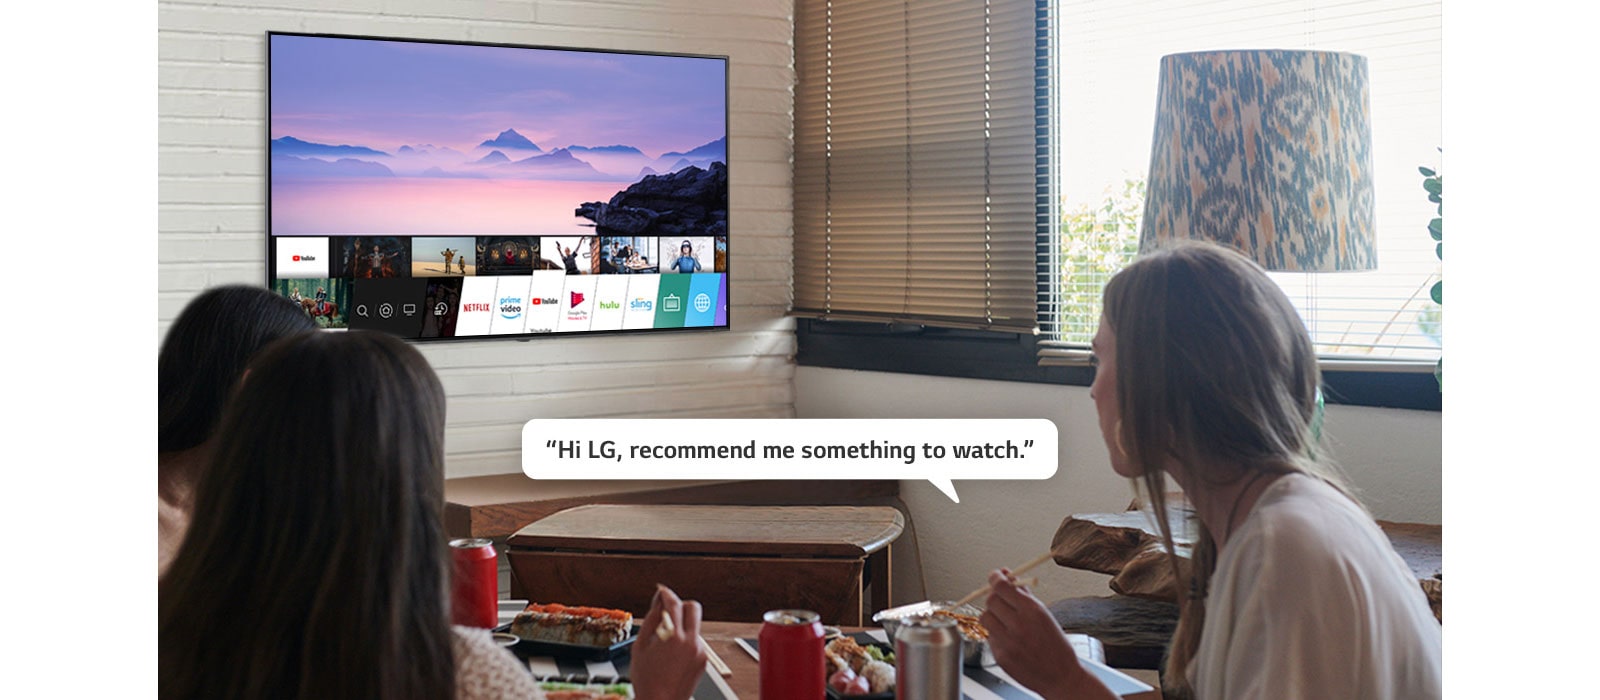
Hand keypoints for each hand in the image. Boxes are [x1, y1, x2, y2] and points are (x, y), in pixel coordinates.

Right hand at [631, 585, 708, 699]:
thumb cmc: (646, 679)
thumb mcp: (640, 646)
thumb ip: (651, 620)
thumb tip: (658, 602)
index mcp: (673, 637)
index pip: (674, 604)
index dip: (666, 594)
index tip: (662, 592)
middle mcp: (690, 642)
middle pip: (694, 608)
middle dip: (682, 605)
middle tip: (670, 612)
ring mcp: (699, 651)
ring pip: (694, 626)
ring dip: (682, 627)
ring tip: (666, 644)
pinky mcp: (704, 660)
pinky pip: (696, 642)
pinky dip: (686, 642)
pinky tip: (673, 656)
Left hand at [980, 569, 1110, 699]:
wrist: (1061, 676)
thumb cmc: (1055, 645)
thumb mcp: (1045, 615)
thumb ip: (1024, 596)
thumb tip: (1009, 577)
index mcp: (1032, 611)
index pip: (1002, 586)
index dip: (995, 577)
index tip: (995, 576)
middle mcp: (1018, 625)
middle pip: (991, 600)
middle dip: (994, 596)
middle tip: (1001, 599)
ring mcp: (1007, 642)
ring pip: (985, 617)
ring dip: (992, 614)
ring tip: (1005, 620)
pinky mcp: (1000, 656)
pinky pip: (989, 636)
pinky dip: (996, 633)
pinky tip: (1009, 638)